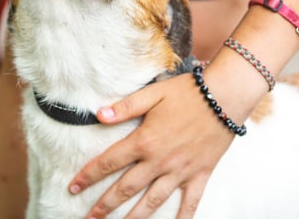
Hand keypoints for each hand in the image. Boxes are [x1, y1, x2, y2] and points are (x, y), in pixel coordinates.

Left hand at [67, 72, 234, 218]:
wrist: (225, 97)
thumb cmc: (188, 92)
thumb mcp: (153, 93)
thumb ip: (126, 107)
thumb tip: (99, 115)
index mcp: (144, 140)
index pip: (109, 162)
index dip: (88, 175)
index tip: (73, 187)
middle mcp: (159, 161)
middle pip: (125, 188)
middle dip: (104, 205)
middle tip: (89, 218)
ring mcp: (180, 171)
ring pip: (152, 202)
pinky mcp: (199, 175)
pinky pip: (189, 203)